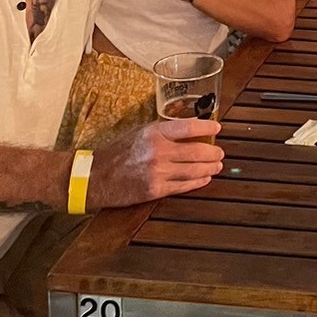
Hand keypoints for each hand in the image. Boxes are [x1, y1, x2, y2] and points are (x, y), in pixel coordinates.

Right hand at [87, 117, 223, 206]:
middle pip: (196, 151)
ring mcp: (157, 172)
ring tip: (217, 166)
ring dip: (209, 168)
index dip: (207, 126)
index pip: (188, 126)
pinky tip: (205, 179)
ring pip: (193, 170)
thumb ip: (162, 131)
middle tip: (220, 152)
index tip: (217, 127)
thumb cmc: (117, 152)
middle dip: (213, 152)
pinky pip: (183, 186)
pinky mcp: (155, 190)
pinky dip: (197, 182)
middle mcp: (158, 151)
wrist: (95, 177)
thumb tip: (188, 130)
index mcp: (154, 132)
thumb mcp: (139, 132)